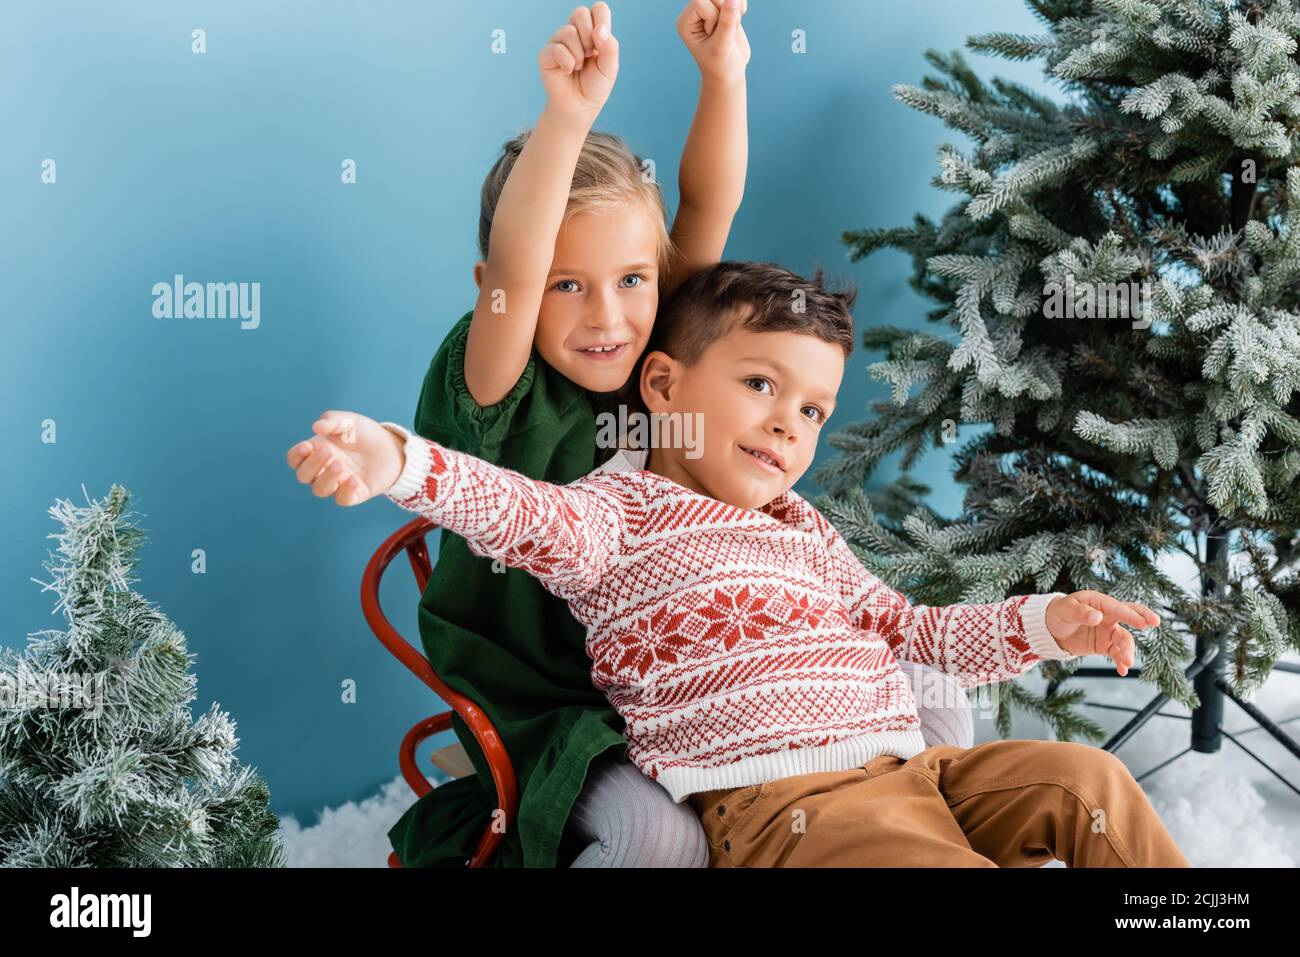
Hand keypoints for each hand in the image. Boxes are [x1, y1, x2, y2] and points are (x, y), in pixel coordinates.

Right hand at [285, 411, 404, 506]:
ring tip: (340, 465)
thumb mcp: (349, 421)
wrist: (391, 448)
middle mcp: (323, 469)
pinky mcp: (353, 494)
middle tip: (328, 451)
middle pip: (304, 476)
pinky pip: (342, 499)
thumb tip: (316, 427)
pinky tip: (355, 479)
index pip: (295, 459)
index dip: (296, 455)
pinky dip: (345, 491)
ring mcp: (337, 483)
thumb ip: (332, 421)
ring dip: (326, 478)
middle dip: (312, 465)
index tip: (307, 446)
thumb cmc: (365, 434)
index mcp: (316, 451)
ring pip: (319, 490)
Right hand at [540, 3, 619, 117]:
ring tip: (579, 67)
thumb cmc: (595, 86)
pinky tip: (568, 71)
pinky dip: (568, 63)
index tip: (602, 41)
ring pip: (568, 31)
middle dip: (589, 36)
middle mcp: (574, 32)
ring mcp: (559, 41)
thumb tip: (599, 30)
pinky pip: (557, 49)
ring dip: (579, 54)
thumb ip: (610, 46)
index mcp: (592, 31)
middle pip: (580, 12)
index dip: (602, 21)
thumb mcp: (610, 66)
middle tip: (591, 54)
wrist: (580, 107)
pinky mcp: (547, 53)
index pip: (598, 9)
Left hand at [676, 0, 749, 84]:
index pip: (699, 2)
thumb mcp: (722, 46)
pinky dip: (740, 5)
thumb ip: (727, 22)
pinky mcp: (722, 7)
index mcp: (685, 22)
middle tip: (725, 32)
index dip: (713, 16)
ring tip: (731, 28)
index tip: (713, 35)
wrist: (729, 72)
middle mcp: (694, 13)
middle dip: (725, 10)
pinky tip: (736, 23)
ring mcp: (709, 8)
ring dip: (734, 9)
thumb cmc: (720, 64)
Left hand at [1045, 591, 1160, 675]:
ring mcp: (1108, 631)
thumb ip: (1081, 613)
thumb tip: (1098, 617)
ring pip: (1124, 639)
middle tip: (1155, 623)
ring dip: (1127, 650)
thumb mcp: (1065, 610)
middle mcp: (1108, 615)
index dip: (1131, 615)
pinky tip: (1122, 671)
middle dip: (1143, 618)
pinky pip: (1116, 653)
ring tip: (1127, 662)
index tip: (1144, 623)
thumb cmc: (1058, 613)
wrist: (1050, 629)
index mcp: (1099, 602)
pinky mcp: (1104, 645)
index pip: (1118, 607)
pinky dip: (1120, 662)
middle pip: (1130, 616)